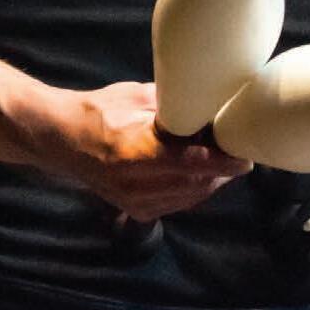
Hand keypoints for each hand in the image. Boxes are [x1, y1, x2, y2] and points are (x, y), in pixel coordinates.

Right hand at [44, 79, 251, 220]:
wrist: (63, 140)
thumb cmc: (101, 110)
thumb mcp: (138, 97)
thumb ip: (174, 106)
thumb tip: (209, 106)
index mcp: (135, 152)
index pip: (190, 164)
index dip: (222, 163)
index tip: (246, 157)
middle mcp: (136, 185)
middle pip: (195, 183)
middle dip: (222, 170)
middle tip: (240, 150)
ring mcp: (136, 203)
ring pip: (190, 197)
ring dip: (212, 181)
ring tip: (225, 161)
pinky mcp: (137, 212)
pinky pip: (178, 204)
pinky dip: (195, 190)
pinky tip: (203, 174)